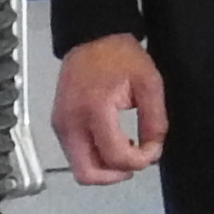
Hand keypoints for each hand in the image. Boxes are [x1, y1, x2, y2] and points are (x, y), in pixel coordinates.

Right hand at [50, 36, 166, 182]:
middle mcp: (70, 123)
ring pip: (79, 168)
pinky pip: (75, 155)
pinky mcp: (58, 125)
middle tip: (135, 161)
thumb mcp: (150, 84)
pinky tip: (111, 141)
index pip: (115, 155)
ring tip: (125, 149)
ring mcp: (60, 126)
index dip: (140, 161)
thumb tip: (152, 151)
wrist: (91, 38)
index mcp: (94, 110)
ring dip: (105, 168)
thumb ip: (155, 121)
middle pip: (87, 174)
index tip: (154, 149)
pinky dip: (95, 157)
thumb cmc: (121, 57)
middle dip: (115, 175)